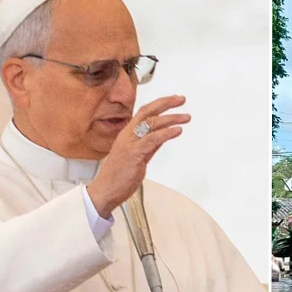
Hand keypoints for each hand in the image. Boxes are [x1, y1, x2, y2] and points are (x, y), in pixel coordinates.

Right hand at [88, 95, 190, 217]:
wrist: (105, 191)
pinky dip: (166, 133)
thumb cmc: (118, 177)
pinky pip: (152, 139)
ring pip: (151, 123)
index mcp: (127, 135)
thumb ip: (149, 146)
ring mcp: (130, 144)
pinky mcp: (134, 154)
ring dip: (171, 118)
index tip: (173, 101)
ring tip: (185, 117)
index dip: (159, 105)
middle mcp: (127, 135)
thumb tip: (162, 137)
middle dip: (166, 103)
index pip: (144, 113)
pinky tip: (177, 130)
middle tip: (181, 99)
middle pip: (147, 112)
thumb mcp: (138, 157)